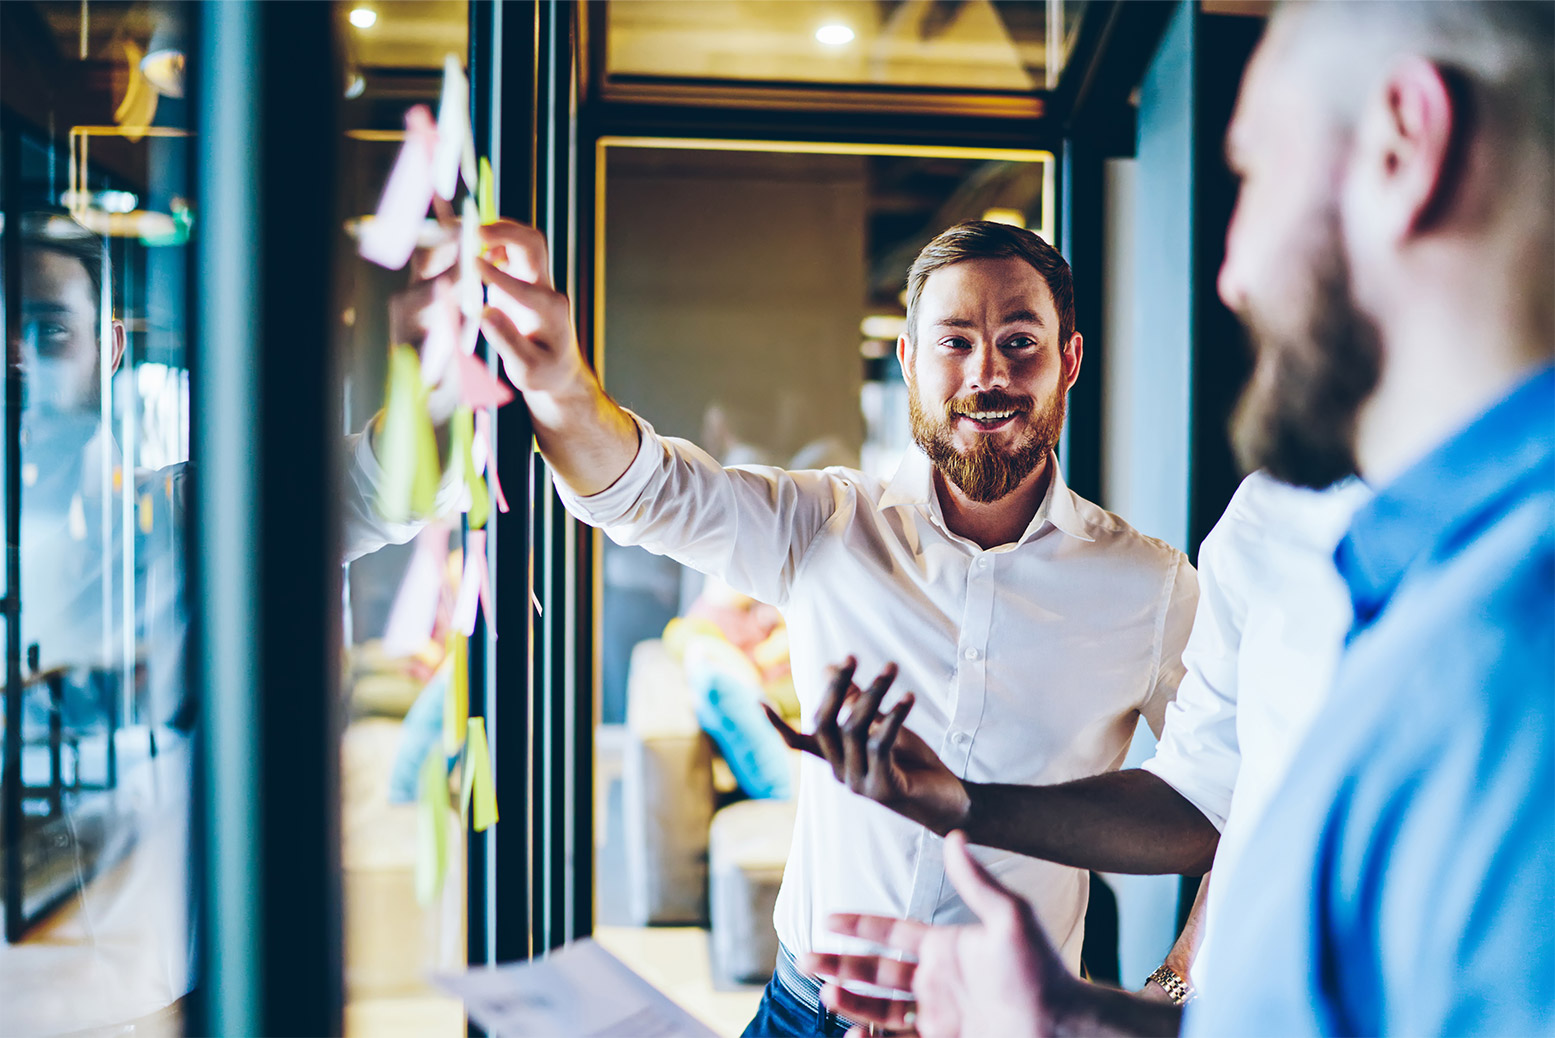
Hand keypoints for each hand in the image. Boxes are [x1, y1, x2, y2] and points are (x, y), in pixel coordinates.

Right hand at [475, 220, 590, 397]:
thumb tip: (485, 313)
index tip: (473, 266)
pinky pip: (514, 250)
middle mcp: (546, 291)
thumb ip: (507, 342)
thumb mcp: (526, 370)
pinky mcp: (525, 279)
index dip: (498, 276)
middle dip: (506, 233)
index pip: (525, 288)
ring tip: (471, 237)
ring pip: (526, 242)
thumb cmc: (543, 372)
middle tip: (475, 230)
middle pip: (533, 246)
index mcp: (549, 313)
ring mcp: (537, 282)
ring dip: (501, 232)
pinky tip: (476, 252)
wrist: (558, 367)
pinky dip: (495, 243)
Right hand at [763, 656, 969, 834]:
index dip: (776, 725)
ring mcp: (860, 782)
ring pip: (854, 728)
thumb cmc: (913, 764)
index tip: (757, 703)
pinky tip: (907, 697)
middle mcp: (841, 772)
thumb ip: (857, 704)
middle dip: (836, 686)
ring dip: (873, 693)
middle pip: (824, 724)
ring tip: (891, 668)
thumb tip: (828, 669)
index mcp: (835, 760)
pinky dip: (893, 716)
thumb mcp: (883, 727)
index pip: (798, 743)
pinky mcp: (883, 788)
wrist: (950, 802)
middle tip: (851, 656)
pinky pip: (881, 743)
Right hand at [804, 831, 1068, 1037]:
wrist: (1064, 1027)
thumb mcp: (1008, 919)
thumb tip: (955, 834)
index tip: (827, 919)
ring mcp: (938, 1016)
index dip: (858, 926)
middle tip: (807, 959)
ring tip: (828, 997)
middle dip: (839, 965)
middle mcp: (936, 981)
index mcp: (945, 948)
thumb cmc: (1042, 972)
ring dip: (851, 1003)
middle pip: (875, 972)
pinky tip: (854, 1034)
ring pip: (880, 1010)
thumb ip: (975, 881)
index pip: (891, 932)